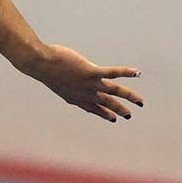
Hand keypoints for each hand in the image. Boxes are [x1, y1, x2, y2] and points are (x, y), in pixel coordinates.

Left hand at [20, 44, 143, 121]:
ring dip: (129, 97)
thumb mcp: (54, 80)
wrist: (40, 64)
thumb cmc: (43, 68)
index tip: (112, 118)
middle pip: (106, 103)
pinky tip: (137, 73)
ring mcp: (89, 83)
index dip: (103, 113)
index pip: (92, 108)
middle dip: (118, 109)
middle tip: (129, 115)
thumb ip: (63, 84)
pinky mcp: (91, 71)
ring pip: (115, 91)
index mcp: (74, 97)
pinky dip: (126, 73)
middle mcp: (85, 93)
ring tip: (140, 102)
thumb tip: (66, 82)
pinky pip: (113, 73)